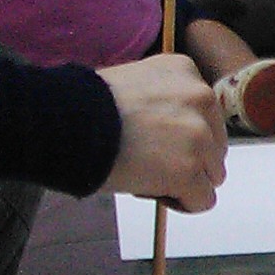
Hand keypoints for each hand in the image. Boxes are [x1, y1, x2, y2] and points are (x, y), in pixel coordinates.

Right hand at [96, 55, 225, 210]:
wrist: (61, 122)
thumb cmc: (86, 108)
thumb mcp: (133, 85)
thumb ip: (166, 103)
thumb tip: (180, 135)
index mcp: (184, 71)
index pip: (205, 115)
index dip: (181, 134)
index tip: (152, 137)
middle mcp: (199, 98)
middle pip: (214, 146)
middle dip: (188, 159)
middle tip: (148, 159)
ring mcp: (197, 136)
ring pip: (211, 174)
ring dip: (184, 180)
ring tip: (146, 172)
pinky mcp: (188, 171)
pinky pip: (203, 200)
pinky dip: (182, 203)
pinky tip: (154, 191)